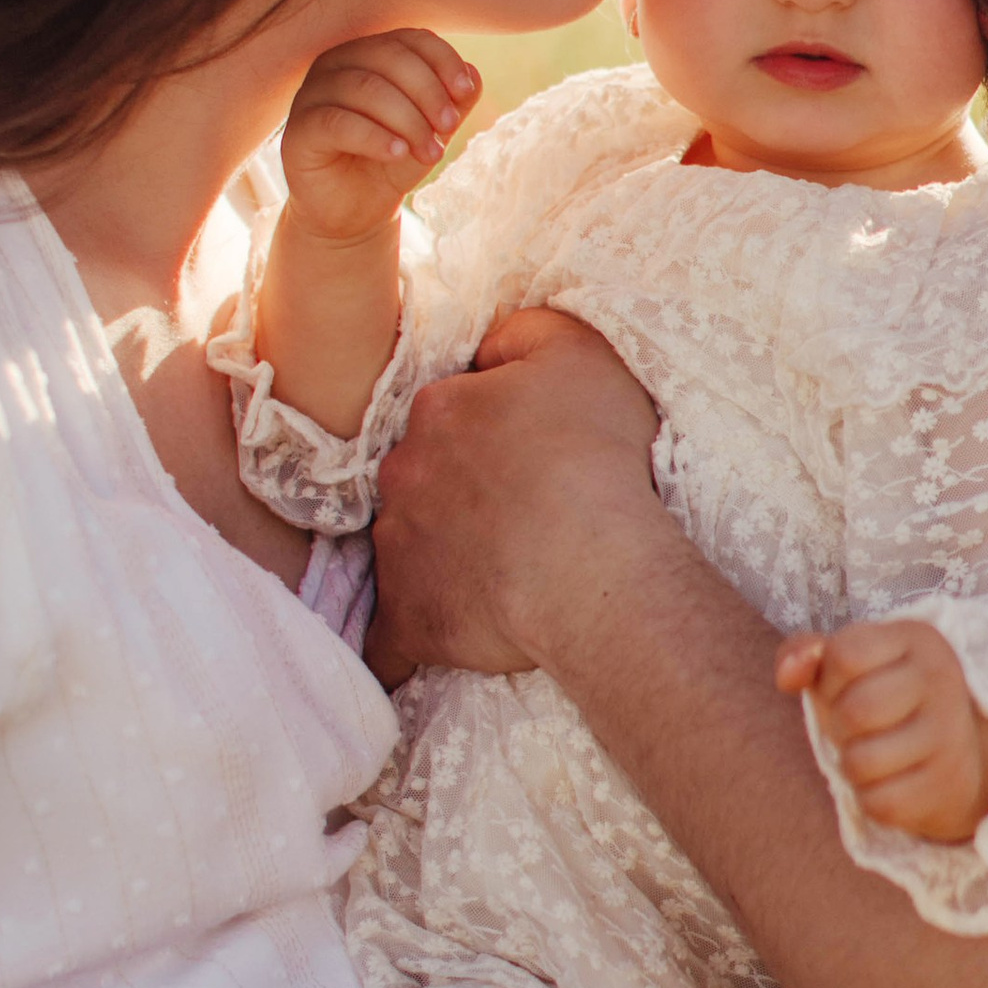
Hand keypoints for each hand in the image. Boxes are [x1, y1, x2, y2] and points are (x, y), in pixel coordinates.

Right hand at [279, 30, 478, 244]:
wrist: (353, 213)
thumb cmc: (389, 163)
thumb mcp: (429, 131)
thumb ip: (451, 103)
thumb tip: (473, 75)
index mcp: (369, 53)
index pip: (409, 39)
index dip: (441, 60)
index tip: (465, 92)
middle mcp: (336, 65)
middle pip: (387, 58)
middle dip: (427, 92)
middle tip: (448, 129)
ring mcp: (312, 95)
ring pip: (364, 87)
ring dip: (407, 120)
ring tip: (430, 152)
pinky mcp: (298, 131)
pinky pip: (337, 122)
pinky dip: (374, 136)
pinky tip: (398, 153)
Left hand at [370, 306, 668, 685]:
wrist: (593, 566)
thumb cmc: (595, 457)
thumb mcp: (579, 350)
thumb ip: (524, 331)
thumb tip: (488, 348)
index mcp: (438, 411)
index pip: (451, 413)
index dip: (492, 432)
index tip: (530, 457)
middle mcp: (403, 474)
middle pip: (423, 477)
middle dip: (457, 491)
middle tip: (518, 515)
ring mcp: (399, 549)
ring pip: (409, 545)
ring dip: (441, 555)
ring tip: (501, 575)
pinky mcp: (410, 618)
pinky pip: (392, 636)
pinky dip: (407, 640)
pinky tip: (418, 656)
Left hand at [774, 617, 987, 845]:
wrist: (956, 752)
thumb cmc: (885, 698)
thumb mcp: (850, 664)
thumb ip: (807, 654)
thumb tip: (787, 675)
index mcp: (915, 638)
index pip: (844, 655)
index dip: (830, 678)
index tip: (847, 686)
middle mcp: (941, 680)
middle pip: (854, 711)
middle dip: (840, 726)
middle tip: (859, 728)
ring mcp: (950, 734)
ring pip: (861, 763)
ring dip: (853, 766)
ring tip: (874, 753)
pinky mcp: (948, 785)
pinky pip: (880, 803)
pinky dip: (872, 799)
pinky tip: (891, 781)